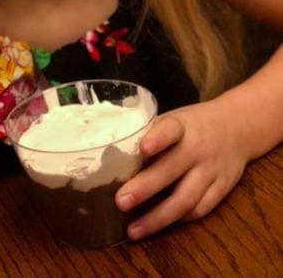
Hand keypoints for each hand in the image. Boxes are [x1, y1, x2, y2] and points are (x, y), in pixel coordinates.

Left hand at [115, 98, 249, 239]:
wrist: (237, 127)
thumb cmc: (192, 125)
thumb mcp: (173, 119)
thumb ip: (149, 134)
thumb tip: (112, 155)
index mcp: (182, 126)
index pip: (170, 130)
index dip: (157, 139)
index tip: (143, 148)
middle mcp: (197, 148)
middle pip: (171, 170)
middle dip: (145, 188)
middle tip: (120, 201)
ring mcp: (211, 171)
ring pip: (186, 198)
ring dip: (158, 217)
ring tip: (133, 230)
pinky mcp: (222, 189)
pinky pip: (200, 209)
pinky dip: (178, 219)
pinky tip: (159, 224)